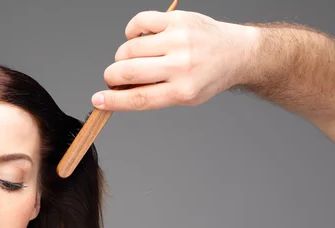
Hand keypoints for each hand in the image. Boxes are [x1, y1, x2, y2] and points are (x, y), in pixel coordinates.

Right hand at [91, 10, 258, 110]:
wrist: (236, 53)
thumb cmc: (208, 77)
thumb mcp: (184, 96)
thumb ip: (154, 94)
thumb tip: (118, 91)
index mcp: (183, 90)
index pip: (138, 98)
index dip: (113, 101)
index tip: (97, 100)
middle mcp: (181, 65)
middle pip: (129, 72)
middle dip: (112, 76)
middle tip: (113, 77)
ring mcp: (179, 40)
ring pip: (130, 48)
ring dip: (123, 56)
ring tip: (133, 58)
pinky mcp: (177, 20)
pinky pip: (139, 22)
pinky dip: (131, 31)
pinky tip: (138, 38)